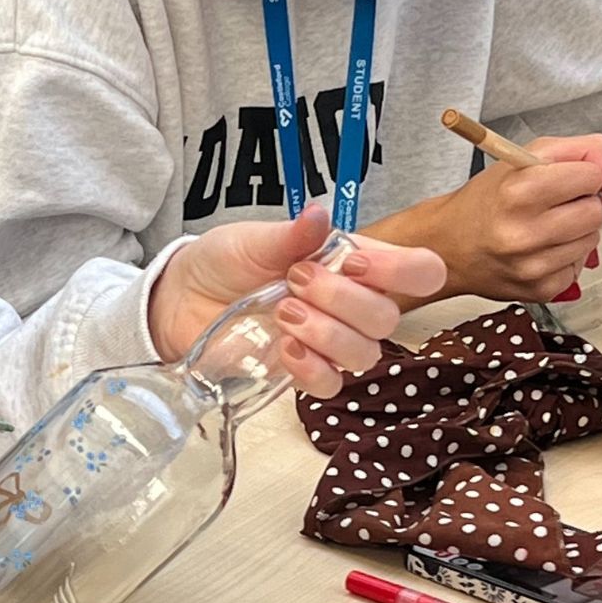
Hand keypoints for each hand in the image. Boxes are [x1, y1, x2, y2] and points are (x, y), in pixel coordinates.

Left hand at [148, 205, 446, 398]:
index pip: (418, 271)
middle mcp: (351, 303)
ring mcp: (330, 342)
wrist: (183, 297)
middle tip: (294, 281)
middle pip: (389, 317)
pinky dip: (312, 369)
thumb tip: (318, 215)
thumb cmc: (226, 260)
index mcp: (354, 262)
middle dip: (343, 300)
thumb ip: (290, 235)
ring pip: (365, 354)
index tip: (351, 262)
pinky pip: (332, 386)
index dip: (400, 271)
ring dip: (326, 334)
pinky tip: (284, 348)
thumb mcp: (253, 239)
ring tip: (283, 314)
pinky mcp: (304, 373)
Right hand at [393, 134, 601, 303]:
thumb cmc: (484, 202)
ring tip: (543, 228)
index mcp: (520, 191)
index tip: (561, 180)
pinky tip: (540, 251)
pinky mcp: (541, 290)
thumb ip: (576, 150)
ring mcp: (534, 266)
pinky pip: (579, 268)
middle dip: (581, 204)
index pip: (591, 177)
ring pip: (592, 240)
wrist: (446, 248)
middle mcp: (525, 232)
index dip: (580, 175)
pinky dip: (565, 257)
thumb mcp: (520, 158)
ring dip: (575, 232)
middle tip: (552, 206)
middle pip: (596, 211)